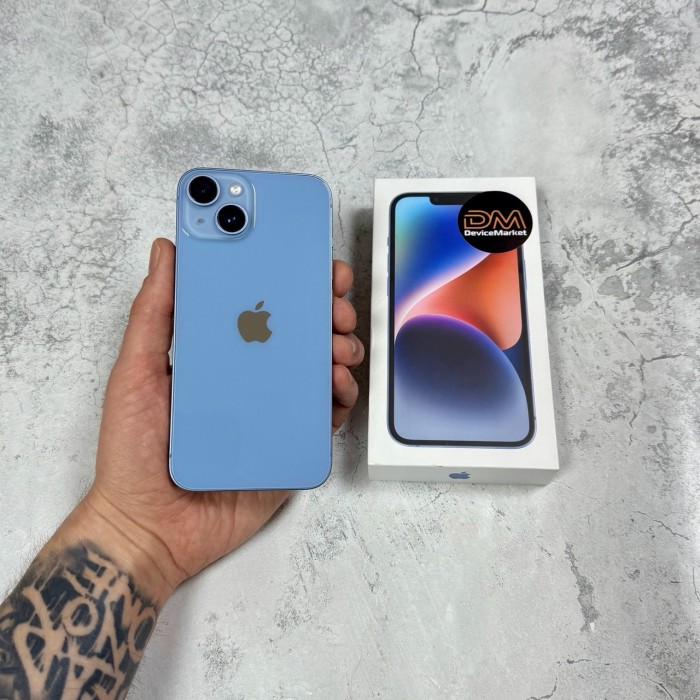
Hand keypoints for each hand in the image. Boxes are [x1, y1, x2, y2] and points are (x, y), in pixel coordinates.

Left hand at [70, 238, 362, 605]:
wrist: (148, 527)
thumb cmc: (133, 452)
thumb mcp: (136, 373)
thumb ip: (153, 313)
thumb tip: (165, 252)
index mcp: (219, 355)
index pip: (261, 307)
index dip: (290, 282)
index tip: (312, 265)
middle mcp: (251, 378)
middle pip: (299, 335)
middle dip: (327, 311)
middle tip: (334, 305)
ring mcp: (274, 411)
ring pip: (320, 370)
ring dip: (340, 348)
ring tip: (337, 345)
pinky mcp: (290, 444)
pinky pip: (325, 416)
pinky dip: (341, 396)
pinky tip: (337, 383)